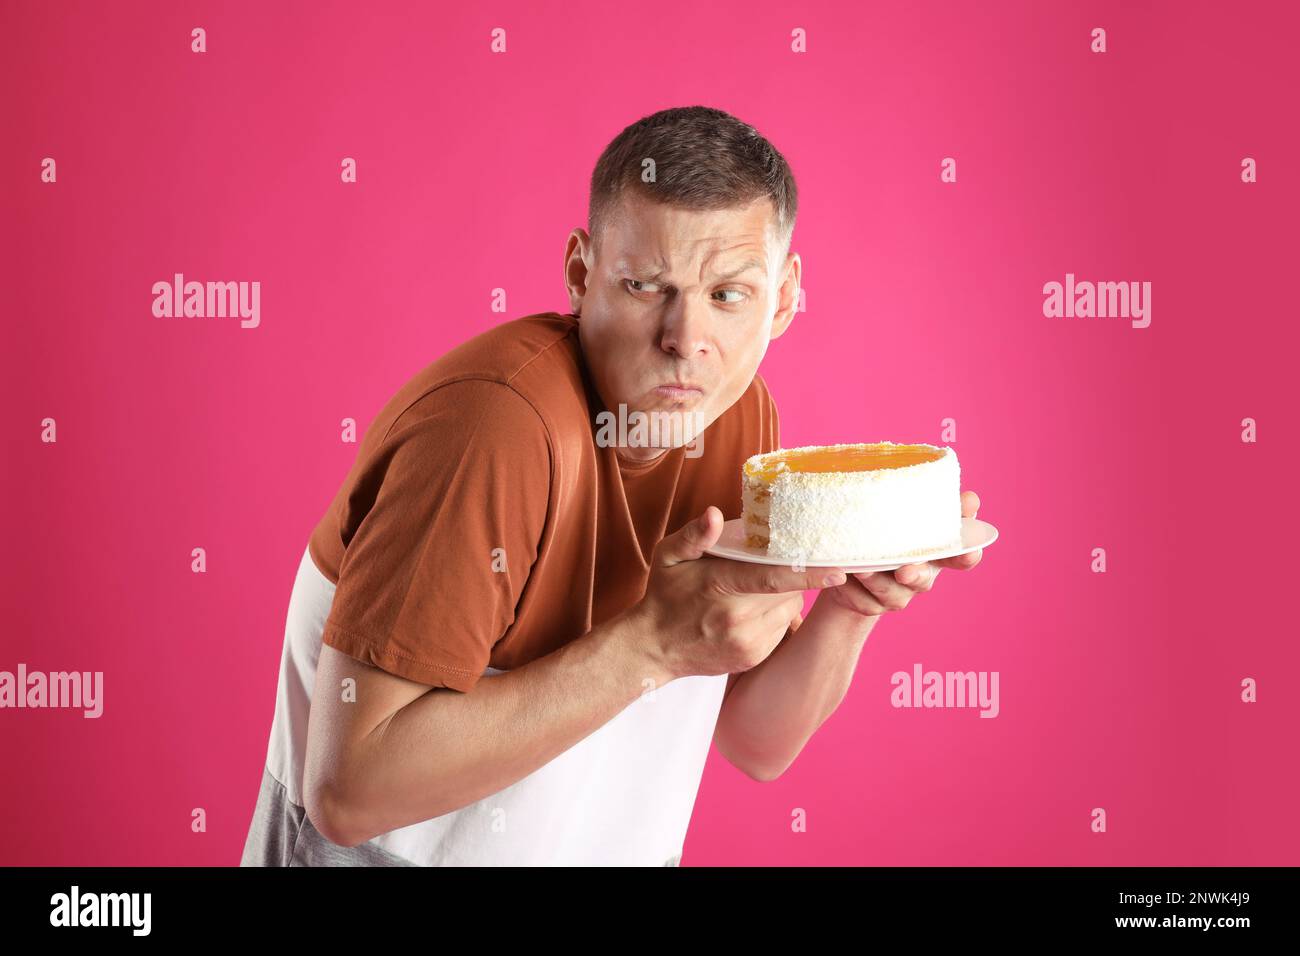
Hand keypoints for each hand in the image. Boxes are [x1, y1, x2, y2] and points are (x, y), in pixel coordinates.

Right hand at [634, 506, 844, 680]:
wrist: (653, 648)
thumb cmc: (664, 596)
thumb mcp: (668, 557)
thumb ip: (694, 536)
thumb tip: (714, 514)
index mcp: (719, 588)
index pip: (773, 578)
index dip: (809, 572)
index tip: (839, 569)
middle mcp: (738, 619)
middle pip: (788, 590)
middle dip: (789, 574)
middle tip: (770, 563)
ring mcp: (748, 642)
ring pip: (789, 608)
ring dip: (782, 595)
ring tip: (750, 591)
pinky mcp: (754, 656)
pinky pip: (781, 627)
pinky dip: (775, 615)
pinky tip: (749, 611)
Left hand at [822, 490, 982, 618]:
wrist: (853, 568)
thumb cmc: (888, 533)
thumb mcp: (907, 516)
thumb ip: (934, 505)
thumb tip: (971, 498)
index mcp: (936, 553)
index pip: (963, 557)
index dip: (968, 555)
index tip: (968, 549)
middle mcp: (921, 576)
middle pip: (923, 579)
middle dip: (915, 574)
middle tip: (904, 569)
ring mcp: (898, 594)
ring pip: (890, 592)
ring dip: (875, 580)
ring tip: (860, 568)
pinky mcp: (871, 606)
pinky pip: (862, 600)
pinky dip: (849, 588)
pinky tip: (840, 576)